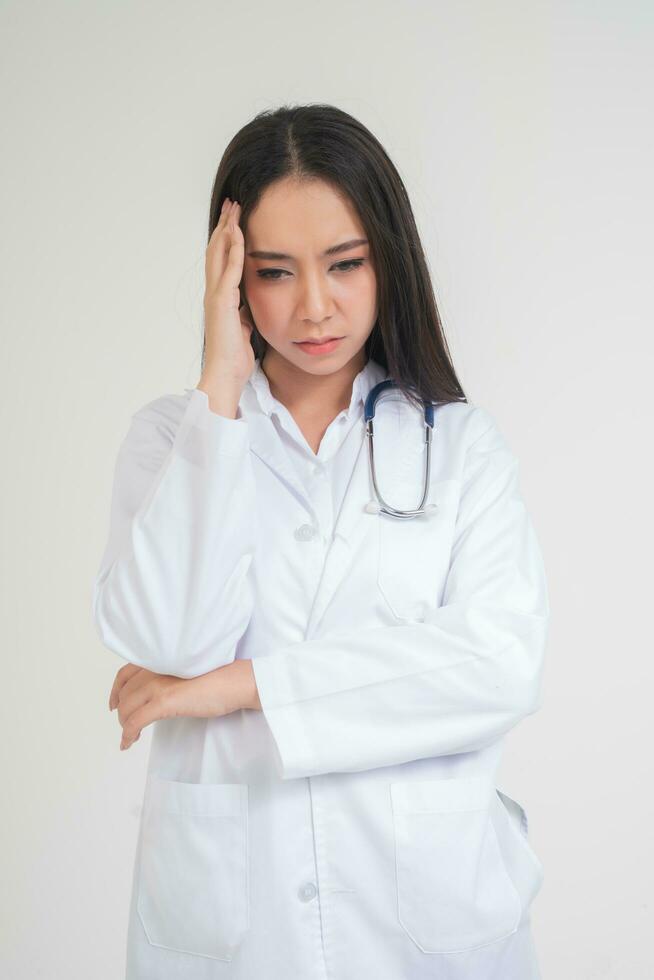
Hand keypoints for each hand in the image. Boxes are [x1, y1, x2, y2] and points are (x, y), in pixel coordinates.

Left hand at [109, 659, 260, 749]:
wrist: (235, 681)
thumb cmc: (220, 676)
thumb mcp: (187, 670)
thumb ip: (169, 676)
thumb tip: (158, 694)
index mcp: (159, 658)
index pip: (125, 674)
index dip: (116, 690)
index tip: (114, 703)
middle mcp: (154, 668)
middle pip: (124, 694)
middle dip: (122, 712)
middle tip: (127, 725)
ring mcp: (157, 684)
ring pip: (127, 709)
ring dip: (125, 725)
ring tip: (130, 736)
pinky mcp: (164, 701)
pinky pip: (135, 722)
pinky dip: (128, 734)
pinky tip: (128, 742)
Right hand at [200, 197, 254, 390]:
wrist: (224, 375)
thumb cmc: (234, 358)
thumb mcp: (243, 329)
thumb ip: (244, 315)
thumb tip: (249, 310)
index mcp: (220, 298)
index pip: (222, 261)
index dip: (227, 239)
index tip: (234, 221)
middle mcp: (214, 292)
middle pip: (216, 250)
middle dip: (224, 225)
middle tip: (233, 203)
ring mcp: (216, 295)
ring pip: (219, 253)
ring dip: (227, 229)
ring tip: (234, 208)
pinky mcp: (222, 301)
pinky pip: (229, 269)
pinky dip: (233, 249)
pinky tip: (238, 232)